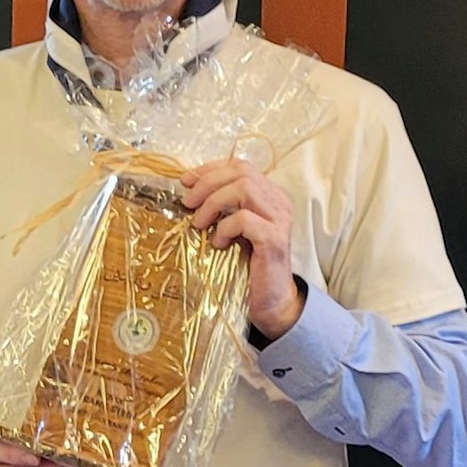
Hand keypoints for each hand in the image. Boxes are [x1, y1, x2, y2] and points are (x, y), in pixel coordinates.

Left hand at [180, 159, 303, 338]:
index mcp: (269, 195)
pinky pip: (245, 220)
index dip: (210, 169)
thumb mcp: (232, 229)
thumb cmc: (248, 264)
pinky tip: (218, 243)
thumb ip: (221, 208)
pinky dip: (224, 228)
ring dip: (213, 203)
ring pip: (244, 189)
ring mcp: (280, 219)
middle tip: (187, 203)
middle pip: (241, 173)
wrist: (270, 299)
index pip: (240, 166)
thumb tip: (189, 191)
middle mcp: (278, 202)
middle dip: (207, 183)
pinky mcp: (274, 239)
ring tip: (199, 223)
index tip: (186, 181)